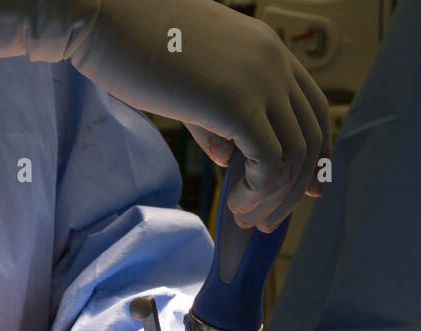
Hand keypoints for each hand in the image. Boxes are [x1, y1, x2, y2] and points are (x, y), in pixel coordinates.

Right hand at [0, 0, 329, 230]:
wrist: (103, 16)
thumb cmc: (136, 44)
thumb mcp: (193, 80)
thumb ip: (217, 119)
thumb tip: (229, 158)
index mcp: (268, 51)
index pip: (313, 110)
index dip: (316, 155)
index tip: (306, 188)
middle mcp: (274, 63)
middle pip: (311, 139)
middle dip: (293, 188)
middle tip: (268, 221)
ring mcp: (259, 81)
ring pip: (293, 157)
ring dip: (272, 198)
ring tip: (244, 217)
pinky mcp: (237, 104)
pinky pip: (268, 163)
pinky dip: (256, 192)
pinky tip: (232, 202)